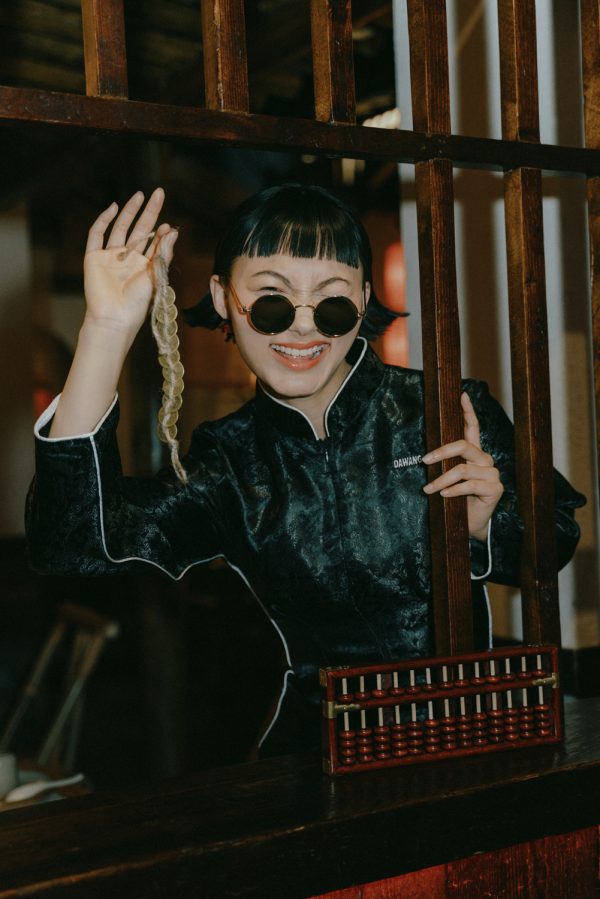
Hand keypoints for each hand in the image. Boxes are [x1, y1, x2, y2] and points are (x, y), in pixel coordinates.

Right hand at [83, 188, 178, 338]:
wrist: (114, 318)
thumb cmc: (138, 303)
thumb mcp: (155, 275)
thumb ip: (162, 252)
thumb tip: (172, 230)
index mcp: (144, 266)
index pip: (153, 242)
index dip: (161, 231)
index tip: (168, 224)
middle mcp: (128, 260)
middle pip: (139, 230)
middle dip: (149, 212)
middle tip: (159, 193)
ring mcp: (110, 257)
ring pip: (120, 228)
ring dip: (130, 212)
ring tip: (140, 195)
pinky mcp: (94, 258)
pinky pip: (96, 234)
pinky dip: (104, 220)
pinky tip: (114, 207)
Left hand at [422, 392, 503, 541]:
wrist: (471, 524)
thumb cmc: (457, 499)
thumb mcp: (448, 479)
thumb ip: (444, 465)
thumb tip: (425, 456)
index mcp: (475, 454)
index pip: (473, 427)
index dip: (468, 411)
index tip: (461, 395)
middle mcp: (485, 460)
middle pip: (464, 446)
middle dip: (442, 452)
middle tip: (424, 461)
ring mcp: (492, 474)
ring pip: (462, 469)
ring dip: (441, 480)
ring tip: (428, 489)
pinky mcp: (495, 489)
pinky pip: (470, 485)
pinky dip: (453, 490)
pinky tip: (443, 495)